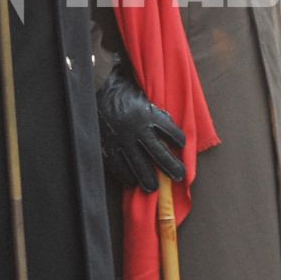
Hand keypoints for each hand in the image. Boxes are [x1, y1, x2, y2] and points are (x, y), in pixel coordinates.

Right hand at [96, 63, 186, 192]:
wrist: (98, 92)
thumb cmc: (125, 95)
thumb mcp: (145, 99)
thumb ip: (158, 115)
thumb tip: (172, 134)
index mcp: (147, 114)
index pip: (170, 131)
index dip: (178, 139)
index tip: (182, 145)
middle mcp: (136, 128)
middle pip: (158, 153)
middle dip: (170, 166)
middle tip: (179, 175)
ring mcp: (121, 139)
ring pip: (138, 164)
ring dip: (147, 177)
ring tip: (154, 187)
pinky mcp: (108, 145)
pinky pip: (118, 165)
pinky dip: (126, 176)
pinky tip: (132, 182)